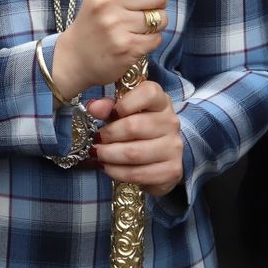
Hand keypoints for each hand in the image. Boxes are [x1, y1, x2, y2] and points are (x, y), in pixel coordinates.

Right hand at [52, 0, 176, 93]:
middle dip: (156, 3)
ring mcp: (116, 25)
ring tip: (136, 26)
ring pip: (161, 17)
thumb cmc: (96, 19)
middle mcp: (107, 1)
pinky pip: (157, 38)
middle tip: (139, 10)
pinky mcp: (126, 47)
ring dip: (155, 24)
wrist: (75, 57)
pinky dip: (150, 41)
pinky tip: (134, 40)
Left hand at [87, 80, 182, 197]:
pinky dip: (117, 172)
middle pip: (134, 127)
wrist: (160, 154)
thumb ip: (108, 106)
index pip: (148, 94)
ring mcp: (174, 147)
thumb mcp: (123, 111)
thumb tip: (93, 107)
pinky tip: (107, 167)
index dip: (124, 104)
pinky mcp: (172, 170)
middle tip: (96, 140)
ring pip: (133, 153)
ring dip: (109, 156)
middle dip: (108, 135)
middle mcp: (171, 122)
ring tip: (98, 154)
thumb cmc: (137, 126)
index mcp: (161, 101)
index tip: (109, 114)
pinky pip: (138, 173)